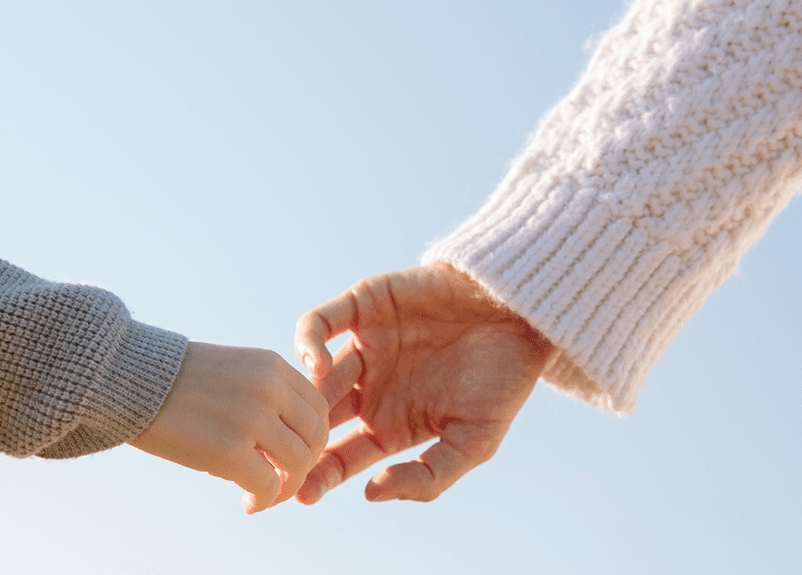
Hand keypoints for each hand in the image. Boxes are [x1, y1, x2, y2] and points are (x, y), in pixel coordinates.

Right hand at [128, 341, 328, 513]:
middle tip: (281, 480)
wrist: (128, 381)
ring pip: (299, 464)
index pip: (318, 407)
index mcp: (272, 366)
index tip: (288, 454)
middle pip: (316, 437)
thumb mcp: (233, 371)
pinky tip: (248, 503)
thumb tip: (285, 449)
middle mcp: (269, 388)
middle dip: (303, 465)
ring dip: (286, 488)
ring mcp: (252, 418)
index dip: (310, 437)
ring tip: (263, 495)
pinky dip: (263, 501)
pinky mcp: (229, 450)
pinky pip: (268, 487)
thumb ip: (265, 396)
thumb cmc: (174, 382)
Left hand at [293, 263, 554, 503]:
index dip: (320, 476)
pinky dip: (310, 341)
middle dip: (296, 440)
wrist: (522, 313)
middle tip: (279, 459)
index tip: (300, 495)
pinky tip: (317, 364)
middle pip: (319, 419)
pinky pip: (321, 322)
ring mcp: (363, 345)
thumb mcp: (476, 442)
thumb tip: (371, 493)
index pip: (341, 456)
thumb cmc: (504, 380)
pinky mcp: (363, 305)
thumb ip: (428, 475)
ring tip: (308, 412)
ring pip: (315, 374)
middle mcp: (370, 387)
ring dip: (303, 395)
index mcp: (390, 423)